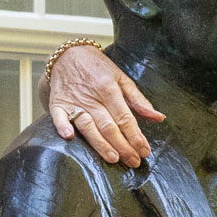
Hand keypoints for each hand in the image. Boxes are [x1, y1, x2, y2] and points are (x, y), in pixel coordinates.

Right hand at [46, 44, 163, 167]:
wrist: (68, 55)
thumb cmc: (99, 70)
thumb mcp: (122, 79)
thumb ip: (139, 101)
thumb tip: (159, 118)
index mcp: (110, 90)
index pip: (125, 118)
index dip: (136, 136)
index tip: (145, 151)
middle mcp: (92, 98)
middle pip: (109, 126)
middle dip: (123, 146)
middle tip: (134, 162)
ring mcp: (74, 101)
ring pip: (88, 126)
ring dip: (100, 144)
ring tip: (113, 158)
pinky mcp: (58, 104)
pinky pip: (58, 117)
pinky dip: (62, 126)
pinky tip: (69, 137)